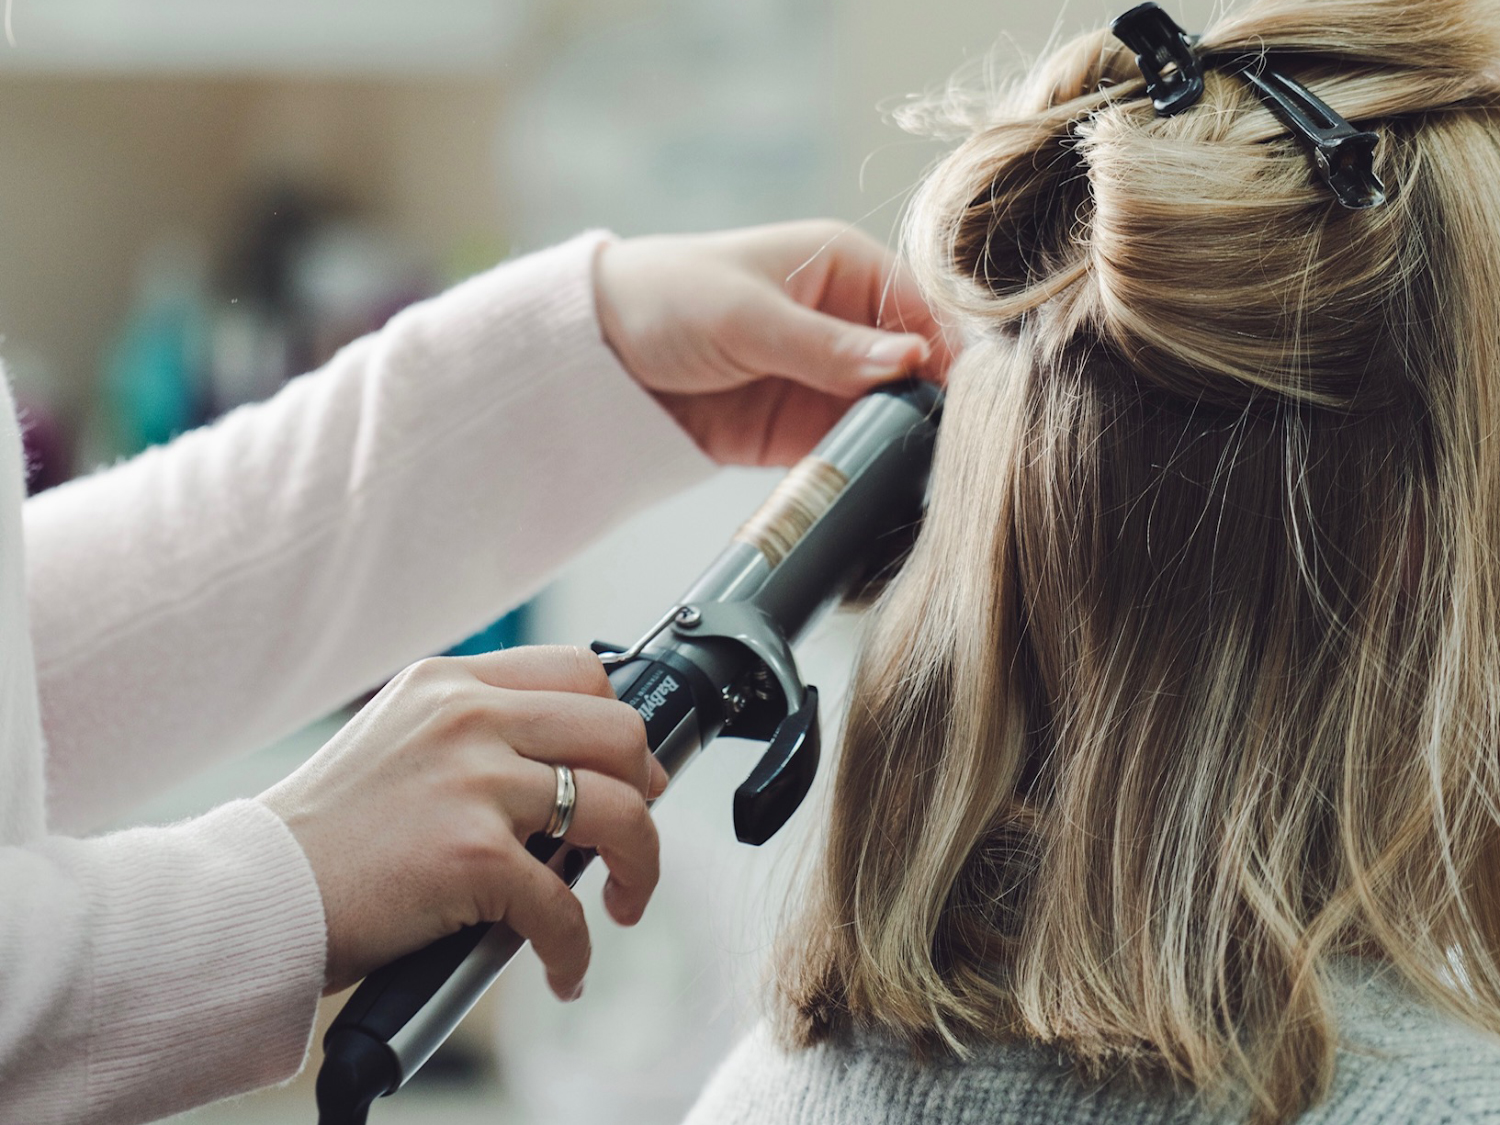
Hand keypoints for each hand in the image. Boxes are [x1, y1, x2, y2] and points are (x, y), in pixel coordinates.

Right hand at [259, 646, 664, 997]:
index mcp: (452, 684)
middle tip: (627, 839)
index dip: (617, 728)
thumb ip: (476, 736)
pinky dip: (574, 950)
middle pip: (618, 732)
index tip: (622, 773)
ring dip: (640, 868)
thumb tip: (569, 772)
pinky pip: (565, 907)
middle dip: (645, 792)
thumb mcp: (400, 741)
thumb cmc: (326, 836)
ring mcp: (473, 782)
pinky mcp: (472, 856)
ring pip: (619, 811)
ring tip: (620, 903)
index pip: (581, 671)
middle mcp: (468, 717)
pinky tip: (562, 969)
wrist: (253, 897)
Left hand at [594, 219, 952, 465]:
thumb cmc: (666, 298)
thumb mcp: (746, 317)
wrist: (594, 353)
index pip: (924, 314)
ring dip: (897, 445)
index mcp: (847, 269)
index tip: (958, 405)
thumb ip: (827, 347)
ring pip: (889, 418)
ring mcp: (826, 382)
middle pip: (917, 372)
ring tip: (912, 473)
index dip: (946, 357)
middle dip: (927, 409)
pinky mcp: (799, 431)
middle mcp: (847, 325)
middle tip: (939, 450)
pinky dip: (861, 470)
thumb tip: (912, 360)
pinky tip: (874, 486)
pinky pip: (848, 453)